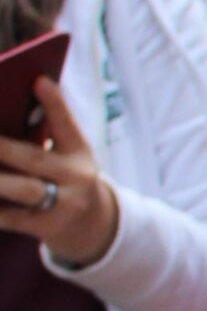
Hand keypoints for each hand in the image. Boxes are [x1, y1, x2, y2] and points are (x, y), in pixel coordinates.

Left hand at [0, 78, 117, 266]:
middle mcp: (76, 179)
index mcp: (80, 154)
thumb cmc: (66, 181)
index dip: (54, 103)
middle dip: (1, 146)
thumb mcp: (68, 157)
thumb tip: (8, 111)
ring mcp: (63, 205)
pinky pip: (11, 218)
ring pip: (23, 189)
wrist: (93, 229)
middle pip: (35, 157)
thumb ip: (43, 135)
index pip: (67, 125)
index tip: (39, 80)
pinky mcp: (47, 228)